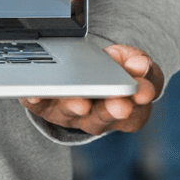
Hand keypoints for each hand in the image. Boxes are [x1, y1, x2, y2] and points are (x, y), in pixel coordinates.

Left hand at [20, 43, 162, 134]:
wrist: (81, 68)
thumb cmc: (112, 69)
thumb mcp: (131, 62)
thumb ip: (140, 64)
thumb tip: (139, 64)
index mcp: (124, 110)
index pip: (134, 111)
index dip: (139, 100)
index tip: (144, 92)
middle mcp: (94, 117)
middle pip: (101, 117)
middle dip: (110, 111)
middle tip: (119, 105)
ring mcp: (68, 112)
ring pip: (70, 113)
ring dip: (75, 107)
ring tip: (79, 101)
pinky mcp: (44, 105)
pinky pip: (39, 105)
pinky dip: (37, 100)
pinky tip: (35, 93)